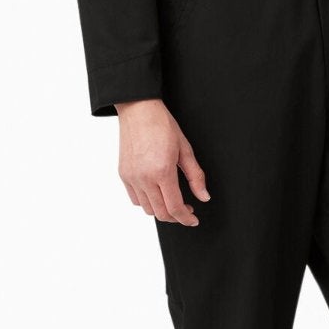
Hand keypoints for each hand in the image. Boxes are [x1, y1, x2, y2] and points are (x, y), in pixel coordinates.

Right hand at [113, 98, 210, 223]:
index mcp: (162, 171)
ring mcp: (131, 177)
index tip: (193, 219)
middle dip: (176, 217)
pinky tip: (157, 194)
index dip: (186, 218)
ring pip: (147, 209)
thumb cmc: (162, 125)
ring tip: (172, 201)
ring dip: (161, 210)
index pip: (175, 207)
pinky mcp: (123, 175)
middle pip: (161, 213)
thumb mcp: (185, 150)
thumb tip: (204, 197)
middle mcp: (144, 178)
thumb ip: (195, 176)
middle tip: (187, 211)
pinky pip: (135, 199)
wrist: (138, 109)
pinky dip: (147, 202)